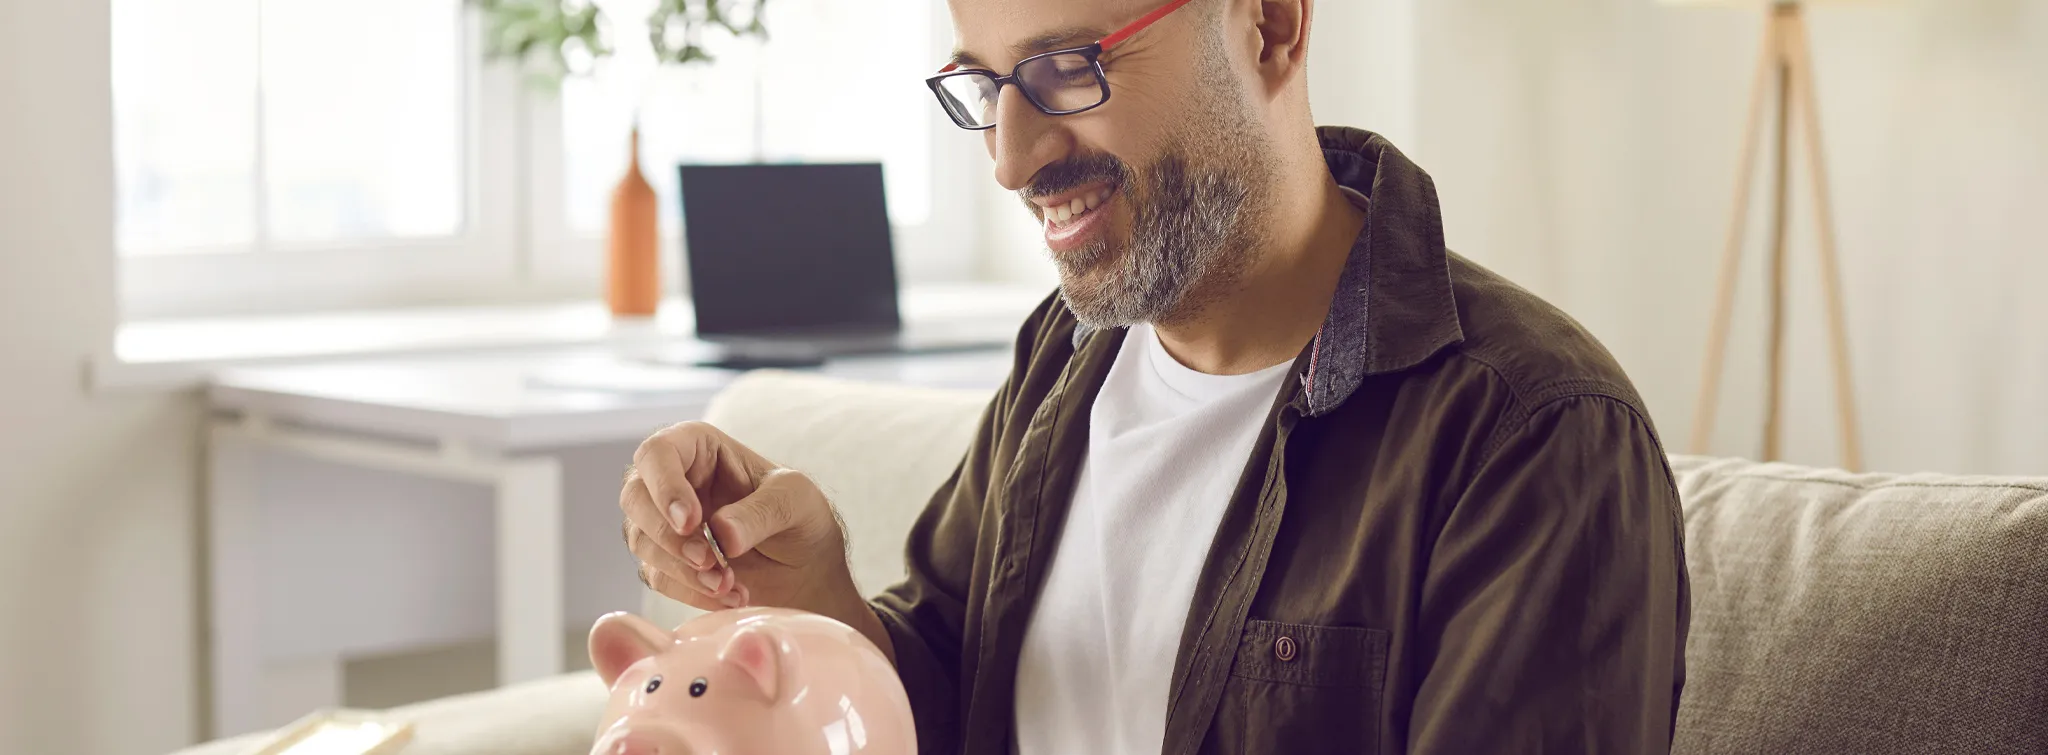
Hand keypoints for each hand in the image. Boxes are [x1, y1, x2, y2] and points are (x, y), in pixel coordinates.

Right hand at [621, 421, 855, 615]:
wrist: (806, 570)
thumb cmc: (801, 518)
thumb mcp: (796, 501)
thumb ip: (761, 512)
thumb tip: (721, 534)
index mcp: (698, 447)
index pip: (658, 453)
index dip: (665, 487)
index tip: (691, 522)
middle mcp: (672, 480)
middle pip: (635, 498)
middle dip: (669, 536)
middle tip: (709, 561)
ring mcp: (663, 522)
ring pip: (642, 541)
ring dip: (682, 569)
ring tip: (729, 585)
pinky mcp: (665, 562)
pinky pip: (658, 577)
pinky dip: (691, 592)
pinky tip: (730, 597)